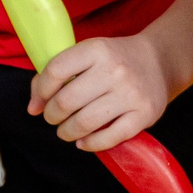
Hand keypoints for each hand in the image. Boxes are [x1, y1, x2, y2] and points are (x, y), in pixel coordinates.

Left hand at [26, 34, 171, 150]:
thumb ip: (56, 74)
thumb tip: (33, 108)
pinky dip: (89, 144)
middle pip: (66, 102)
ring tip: (66, 130)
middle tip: (54, 117)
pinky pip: (108, 138)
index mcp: (97, 49)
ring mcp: (131, 94)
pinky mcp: (144, 114)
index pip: (56, 71)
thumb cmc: (115, 59)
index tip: (41, 100)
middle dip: (52, 115)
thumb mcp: (88, 54)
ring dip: (66, 132)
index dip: (41, 91)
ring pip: (84, 123)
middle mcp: (115, 70)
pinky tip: (84, 140)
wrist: (160, 60)